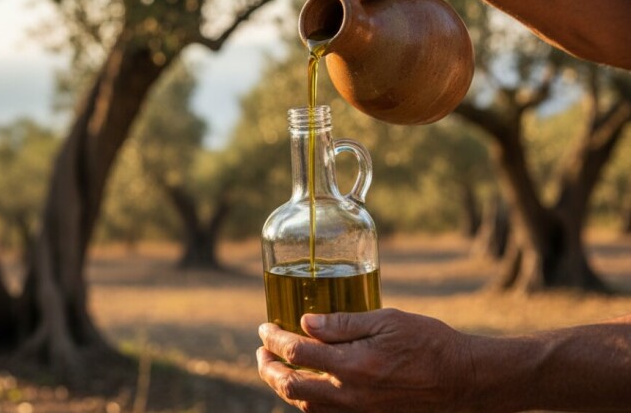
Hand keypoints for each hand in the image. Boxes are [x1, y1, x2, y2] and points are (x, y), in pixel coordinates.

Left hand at [257, 309, 474, 411]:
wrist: (463, 381)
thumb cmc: (429, 343)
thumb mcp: (387, 321)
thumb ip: (343, 323)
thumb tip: (305, 322)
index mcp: (353, 365)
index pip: (296, 353)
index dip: (274, 339)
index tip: (265, 327)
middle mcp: (350, 394)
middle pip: (290, 386)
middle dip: (268, 368)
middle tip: (261, 351)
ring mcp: (357, 411)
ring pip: (304, 405)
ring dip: (283, 386)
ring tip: (276, 367)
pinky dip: (306, 400)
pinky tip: (305, 385)